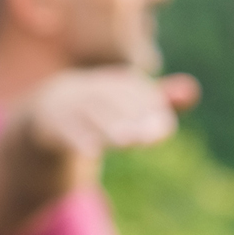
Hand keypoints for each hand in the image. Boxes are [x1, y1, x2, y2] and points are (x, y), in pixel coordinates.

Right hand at [24, 68, 199, 157]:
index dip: (148, 106)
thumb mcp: (124, 105)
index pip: (131, 88)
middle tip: (149, 137)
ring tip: (126, 141)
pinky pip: (61, 130)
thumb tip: (193, 89)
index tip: (163, 129)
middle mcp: (83, 88)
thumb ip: (157, 100)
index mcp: (106, 81)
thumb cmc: (95, 113)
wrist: (40, 119)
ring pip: (86, 114)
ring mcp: (62, 105)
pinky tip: (92, 152)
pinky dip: (76, 139)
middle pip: (108, 100)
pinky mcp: (44, 125)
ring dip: (106, 126)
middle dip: (129, 116)